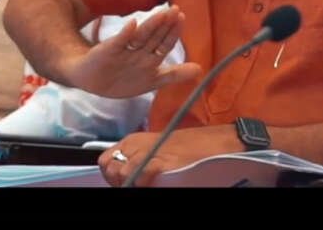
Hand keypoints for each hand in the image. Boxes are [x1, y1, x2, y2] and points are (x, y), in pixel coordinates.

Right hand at [65, 5, 201, 97]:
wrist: (93, 81)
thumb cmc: (125, 78)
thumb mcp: (151, 81)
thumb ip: (174, 75)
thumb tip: (200, 69)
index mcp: (150, 56)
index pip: (165, 43)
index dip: (173, 32)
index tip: (182, 18)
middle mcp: (139, 50)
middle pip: (155, 36)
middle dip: (165, 24)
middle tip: (176, 9)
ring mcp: (124, 50)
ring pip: (140, 37)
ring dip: (150, 25)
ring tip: (161, 14)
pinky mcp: (108, 51)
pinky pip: (118, 42)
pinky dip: (124, 33)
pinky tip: (131, 24)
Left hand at [98, 125, 241, 186]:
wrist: (217, 144)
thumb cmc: (192, 147)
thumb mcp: (158, 147)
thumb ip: (138, 157)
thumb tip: (124, 173)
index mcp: (134, 139)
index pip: (105, 161)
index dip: (111, 174)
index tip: (124, 180)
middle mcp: (136, 144)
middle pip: (110, 169)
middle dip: (119, 180)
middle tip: (136, 183)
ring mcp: (147, 152)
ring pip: (122, 174)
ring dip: (132, 182)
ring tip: (148, 182)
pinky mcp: (159, 162)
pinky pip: (139, 176)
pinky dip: (144, 182)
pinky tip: (156, 181)